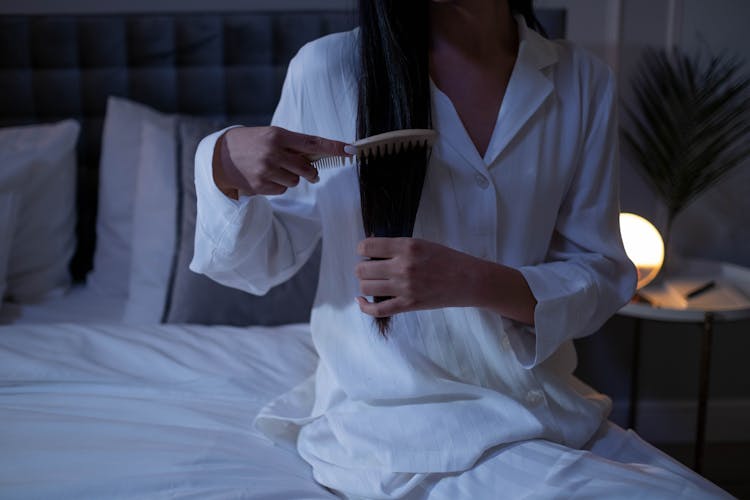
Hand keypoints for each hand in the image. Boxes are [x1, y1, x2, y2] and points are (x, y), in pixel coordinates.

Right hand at [212, 126, 348, 198]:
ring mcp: (266, 170)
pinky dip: (279, 186)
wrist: (220, 155)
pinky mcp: (260, 185)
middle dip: (311, 172)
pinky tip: (266, 177)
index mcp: (279, 135)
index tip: (351, 150)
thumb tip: (321, 155)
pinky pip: (283, 190)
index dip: (334, 147)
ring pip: (296, 181)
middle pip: (308, 168)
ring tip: (275, 170)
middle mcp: (273, 152)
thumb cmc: (252, 143)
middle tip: (310, 173)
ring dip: (292, 178)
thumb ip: (294, 145)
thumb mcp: (271, 136)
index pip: (313, 142)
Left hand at [354, 237, 476, 316]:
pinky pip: (377, 309)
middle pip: (362, 269)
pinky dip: (365, 306)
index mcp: (407, 247)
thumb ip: (398, 247)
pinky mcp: (408, 305)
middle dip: (363, 268)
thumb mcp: (422, 244)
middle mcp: (403, 266)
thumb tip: (371, 250)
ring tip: (374, 282)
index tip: (367, 252)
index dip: (363, 249)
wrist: (468, 280)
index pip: (367, 246)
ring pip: (365, 287)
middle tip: (372, 269)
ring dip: (366, 284)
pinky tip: (362, 301)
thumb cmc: (447, 259)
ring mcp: (404, 288)